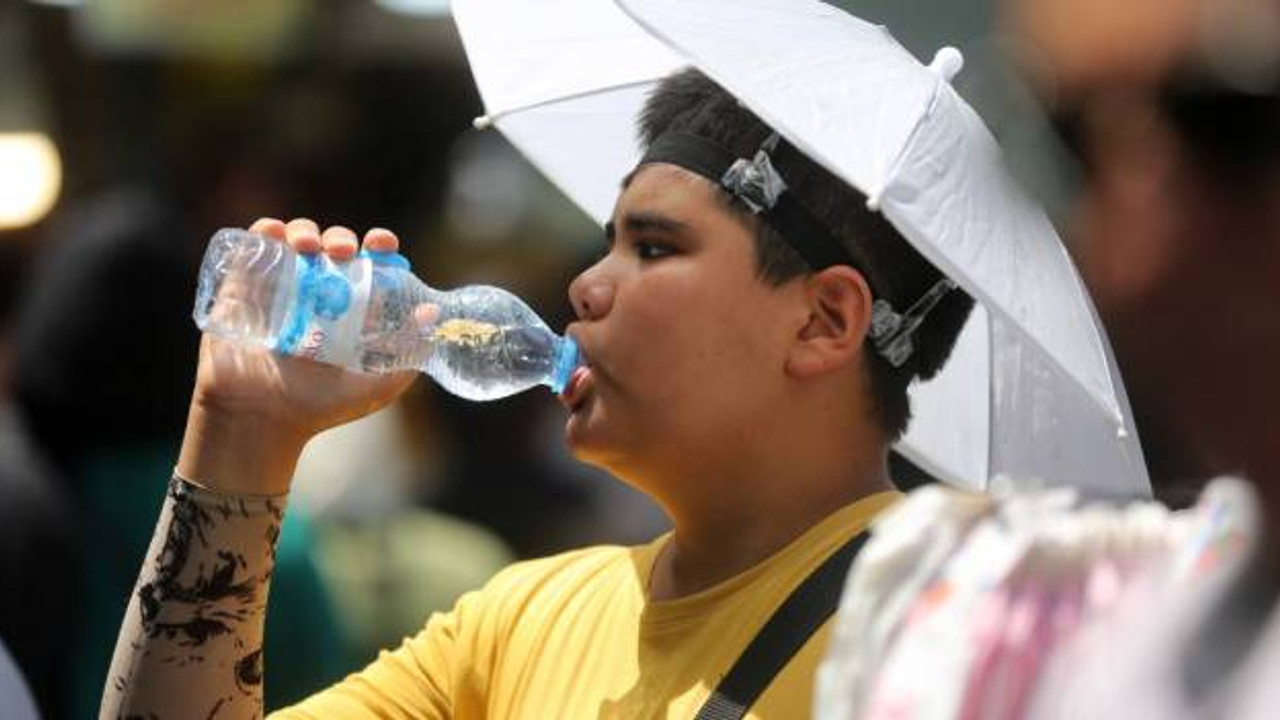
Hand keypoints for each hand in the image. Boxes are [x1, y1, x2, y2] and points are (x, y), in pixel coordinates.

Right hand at [177, 218, 417, 494]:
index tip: (382, 243)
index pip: (369, 264)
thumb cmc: (319, 409)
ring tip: (309, 246)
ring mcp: (279, 288)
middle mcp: (316, 294)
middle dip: (341, 238)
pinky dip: (265, 232)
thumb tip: (433, 314)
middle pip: (332, 247)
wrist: (262, 420)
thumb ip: (409, 354)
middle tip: (343, 251)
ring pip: (295, 240)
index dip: (379, 246)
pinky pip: (252, 248)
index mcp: (350, 309)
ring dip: (305, 230)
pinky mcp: (242, 289)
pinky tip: (275, 234)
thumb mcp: (378, 387)